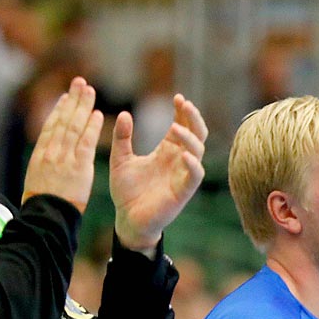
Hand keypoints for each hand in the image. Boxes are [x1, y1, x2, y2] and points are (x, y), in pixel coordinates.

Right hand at [23, 77, 103, 215]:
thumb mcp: (37, 181)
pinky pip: (86, 142)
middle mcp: (51, 152)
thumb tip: (48, 158)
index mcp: (40, 155)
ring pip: (74, 126)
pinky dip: (92, 127)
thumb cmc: (42, 206)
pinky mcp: (78, 166)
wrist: (45, 216)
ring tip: (89, 91)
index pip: (50, 126)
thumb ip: (45, 165)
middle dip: (72, 100)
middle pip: (62, 120)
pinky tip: (98, 114)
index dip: (58, 110)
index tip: (65, 97)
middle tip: (80, 83)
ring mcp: (64, 157)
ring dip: (82, 106)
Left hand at [109, 94, 208, 254]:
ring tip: (176, 128)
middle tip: (185, 104)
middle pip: (196, 134)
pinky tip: (185, 155)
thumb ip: (122, 138)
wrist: (127, 220)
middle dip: (193, 118)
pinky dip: (194, 164)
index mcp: (166, 151)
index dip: (182, 112)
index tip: (178, 98)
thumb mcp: (120, 160)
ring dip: (190, 137)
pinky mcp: (183, 191)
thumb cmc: (126, 192)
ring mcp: (182, 175)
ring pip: (198, 151)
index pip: (181, 126)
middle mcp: (178, 161)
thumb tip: (126, 114)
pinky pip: (195, 175)